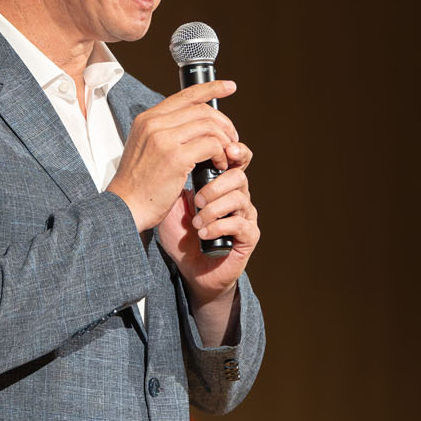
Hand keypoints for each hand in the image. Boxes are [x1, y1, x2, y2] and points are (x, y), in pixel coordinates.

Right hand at [107, 80, 239, 232]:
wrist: (125, 207)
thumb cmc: (138, 185)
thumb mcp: (146, 148)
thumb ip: (165, 132)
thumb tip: (194, 125)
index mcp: (147, 119)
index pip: (185, 95)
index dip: (211, 89)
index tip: (229, 87)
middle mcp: (153, 124)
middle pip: (202, 110)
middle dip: (224, 123)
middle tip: (232, 139)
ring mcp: (163, 139)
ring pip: (209, 126)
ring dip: (224, 141)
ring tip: (225, 156)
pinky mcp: (175, 157)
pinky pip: (211, 145)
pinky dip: (221, 154)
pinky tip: (218, 165)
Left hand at [154, 144, 259, 308]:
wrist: (190, 269)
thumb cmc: (182, 237)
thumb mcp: (172, 206)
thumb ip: (176, 182)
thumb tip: (175, 156)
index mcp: (222, 185)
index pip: (236, 159)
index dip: (235, 151)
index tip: (223, 150)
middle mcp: (237, 197)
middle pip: (238, 177)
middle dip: (215, 186)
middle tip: (196, 200)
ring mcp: (245, 216)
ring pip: (239, 198)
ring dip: (213, 209)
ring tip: (196, 222)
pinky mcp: (248, 236)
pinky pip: (239, 224)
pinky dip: (218, 226)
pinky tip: (203, 234)